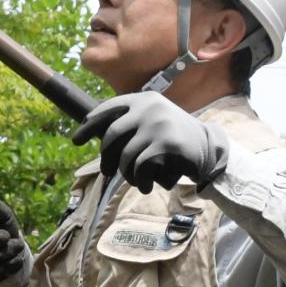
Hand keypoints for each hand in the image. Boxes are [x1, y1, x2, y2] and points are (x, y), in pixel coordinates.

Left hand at [73, 92, 230, 191]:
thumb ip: (130, 124)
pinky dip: (140, 180)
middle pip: (111, 135)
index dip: (90, 125)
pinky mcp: (167, 144)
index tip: (76, 139)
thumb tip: (95, 135)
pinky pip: (140, 166)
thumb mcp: (153, 122)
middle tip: (107, 171)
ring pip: (125, 155)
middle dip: (106, 157)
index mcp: (143, 100)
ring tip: (135, 181)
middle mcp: (149, 108)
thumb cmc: (174, 138)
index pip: (108, 109)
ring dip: (126, 174)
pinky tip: (146, 186)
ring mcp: (158, 125)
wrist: (209, 148)